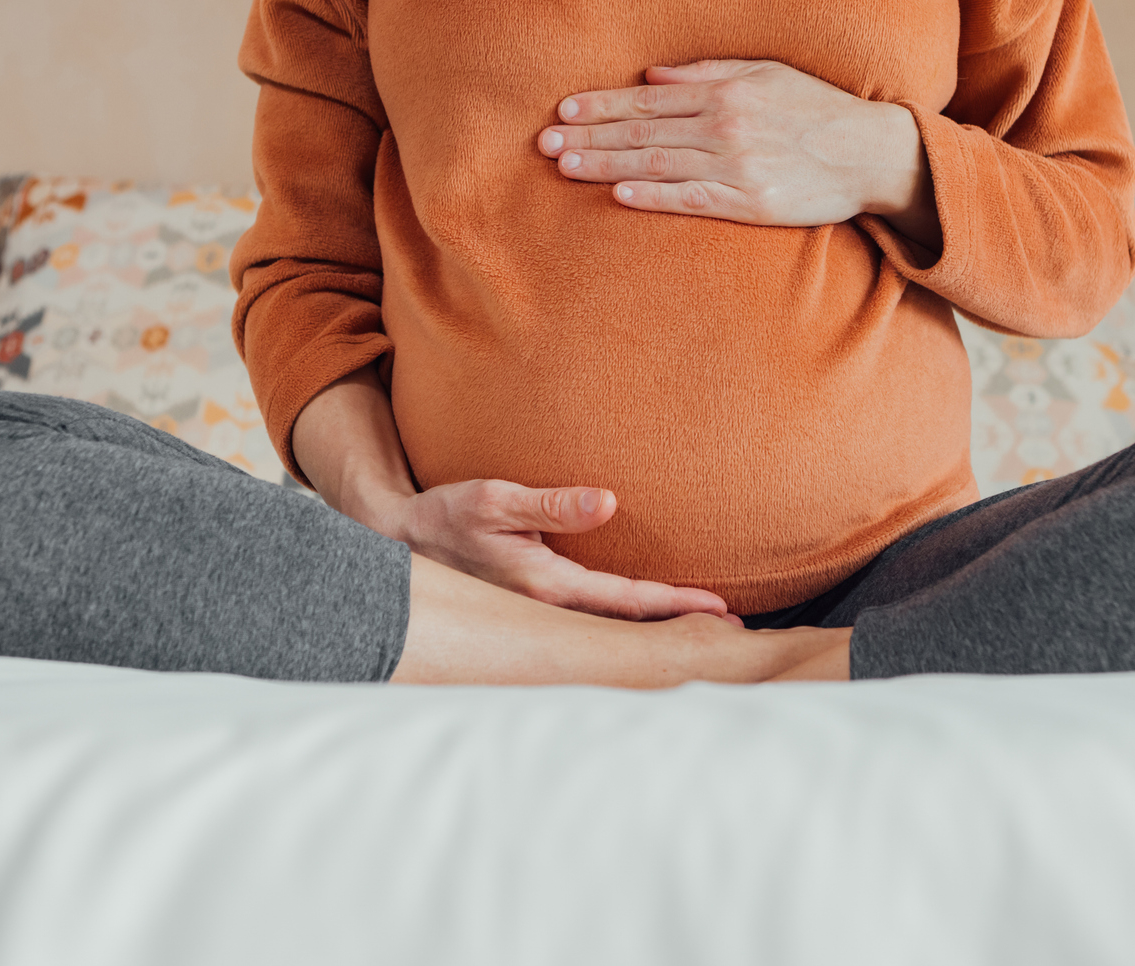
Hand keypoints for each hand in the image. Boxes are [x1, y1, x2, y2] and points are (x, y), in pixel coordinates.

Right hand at [361, 477, 738, 622]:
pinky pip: (593, 621)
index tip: (722, 610)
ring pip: (611, 629)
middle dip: (679, 629)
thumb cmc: (447, 517)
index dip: (676, 604)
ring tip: (705, 631)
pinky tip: (648, 623)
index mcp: (546, 585)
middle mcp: (548, 610)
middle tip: (735, 636)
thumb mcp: (495, 499)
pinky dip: (629, 623)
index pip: (625, 600)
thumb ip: (553, 503)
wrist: (400, 544)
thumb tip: (610, 503)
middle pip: (627, 626)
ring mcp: (541, 615)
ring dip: (657, 629)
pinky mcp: (535, 608)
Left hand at [536, 59, 940, 244]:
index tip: (562, 113)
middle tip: (544, 145)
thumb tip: (651, 75)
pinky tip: (620, 194)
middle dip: (589, 136)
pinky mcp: (750, 201)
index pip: (648, 98)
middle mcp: (725, 125)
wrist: (872, 153)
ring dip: (607, 164)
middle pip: (643, 130)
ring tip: (566, 167)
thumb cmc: (818, 110)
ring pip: (657, 163)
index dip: (601, 105)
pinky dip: (653, 196)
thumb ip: (707, 72)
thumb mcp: (766, 74)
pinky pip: (691, 198)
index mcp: (725, 91)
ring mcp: (736, 165)